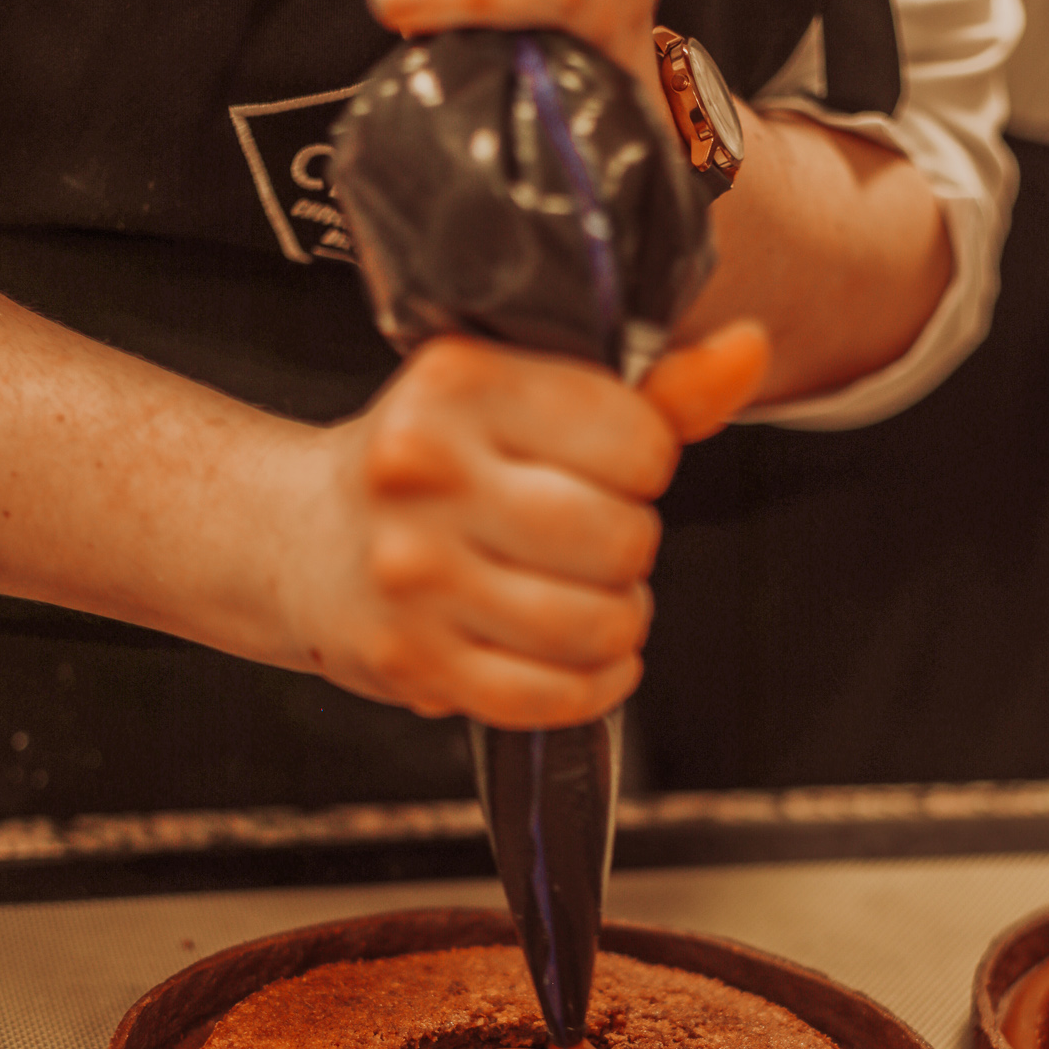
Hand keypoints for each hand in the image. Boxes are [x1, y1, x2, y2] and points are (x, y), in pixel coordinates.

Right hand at [288, 322, 767, 727]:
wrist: (299, 537)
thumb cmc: (434, 463)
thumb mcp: (526, 397)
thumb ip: (650, 390)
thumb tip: (749, 351)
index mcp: (461, 383)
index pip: (638, 442)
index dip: (646, 466)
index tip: (610, 470)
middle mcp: (425, 472)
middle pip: (622, 540)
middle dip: (631, 550)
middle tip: (594, 543)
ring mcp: (412, 574)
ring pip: (595, 625)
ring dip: (617, 624)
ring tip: (587, 600)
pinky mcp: (412, 659)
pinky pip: (550, 697)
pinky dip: (590, 687)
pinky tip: (582, 660)